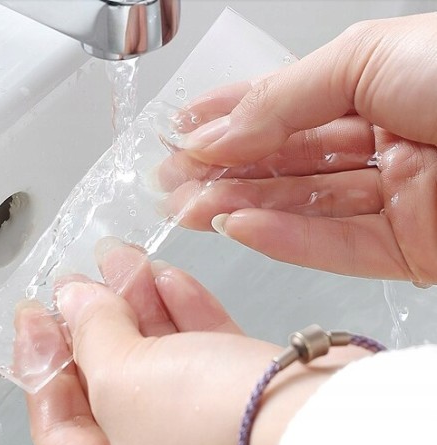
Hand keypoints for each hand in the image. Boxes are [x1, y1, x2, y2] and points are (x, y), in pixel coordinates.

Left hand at [15, 239, 363, 444]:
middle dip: (95, 323)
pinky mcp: (243, 395)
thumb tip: (74, 300)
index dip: (41, 360)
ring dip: (138, 305)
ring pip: (159, 357)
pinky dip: (181, 310)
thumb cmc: (213, 432)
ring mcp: (204, 430)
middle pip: (110, 383)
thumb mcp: (125, 382)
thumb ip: (92, 336)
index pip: (58, 421)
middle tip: (77, 281)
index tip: (34, 313)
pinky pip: (200, 349)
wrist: (319, 429)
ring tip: (119, 260)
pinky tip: (163, 275)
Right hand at [159, 13, 436, 284]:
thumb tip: (219, 130)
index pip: (286, 109)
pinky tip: (240, 228)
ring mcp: (396, 202)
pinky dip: (284, 239)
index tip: (181, 131)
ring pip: (302, 208)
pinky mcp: (410, 250)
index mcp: (378, 88)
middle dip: (222, 172)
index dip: (228, 119)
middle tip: (172, 180)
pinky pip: (335, 246)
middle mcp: (385, 145)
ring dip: (240, 208)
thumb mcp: (366, 58)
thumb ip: (284, 99)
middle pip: (286, 165)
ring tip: (189, 209)